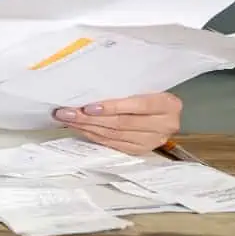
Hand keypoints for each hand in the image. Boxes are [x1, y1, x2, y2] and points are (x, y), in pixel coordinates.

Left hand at [52, 93, 182, 154]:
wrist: (164, 110)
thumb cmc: (149, 90)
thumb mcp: (145, 84)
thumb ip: (125, 87)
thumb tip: (89, 89)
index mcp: (168, 105)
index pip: (137, 105)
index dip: (112, 107)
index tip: (87, 107)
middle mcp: (164, 125)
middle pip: (122, 123)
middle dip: (90, 118)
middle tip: (66, 113)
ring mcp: (153, 141)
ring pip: (115, 135)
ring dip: (87, 127)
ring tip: (68, 120)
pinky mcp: (141, 151)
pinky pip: (113, 144)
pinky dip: (94, 136)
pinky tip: (80, 129)